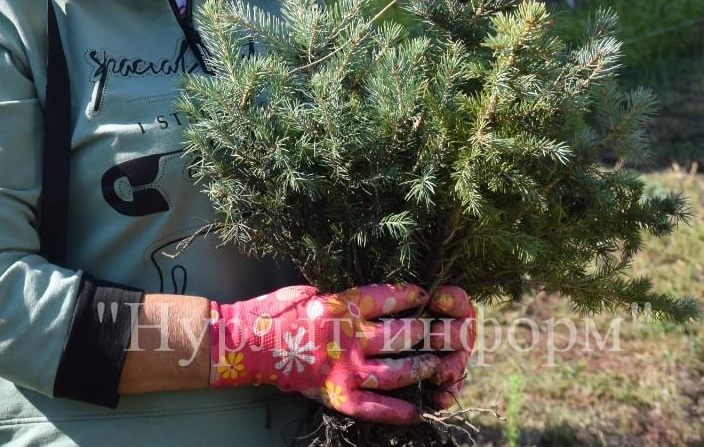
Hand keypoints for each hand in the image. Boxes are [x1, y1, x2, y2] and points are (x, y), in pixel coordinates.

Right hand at [211, 282, 470, 423]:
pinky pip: (375, 406)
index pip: (387, 298)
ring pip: (396, 370)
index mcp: (342, 305)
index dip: (410, 295)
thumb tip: (369, 298)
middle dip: (433, 333)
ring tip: (438, 366)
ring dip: (421, 368)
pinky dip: (398, 410)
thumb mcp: (310, 291)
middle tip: (456, 333)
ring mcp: (345, 367)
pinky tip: (418, 410)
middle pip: (402, 334)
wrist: (247, 344)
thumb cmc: (274, 312)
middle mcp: (349, 336)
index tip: (425, 293)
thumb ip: (342, 297)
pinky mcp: (337, 393)